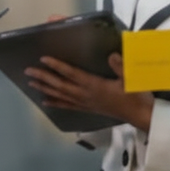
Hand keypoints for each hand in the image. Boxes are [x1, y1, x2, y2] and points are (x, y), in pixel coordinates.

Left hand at [25, 53, 153, 132]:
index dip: (57, 66)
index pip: (72, 74)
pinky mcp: (88, 109)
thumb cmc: (136, 95)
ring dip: (45, 89)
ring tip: (31, 83)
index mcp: (95, 86)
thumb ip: (121, 67)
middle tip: (28, 71)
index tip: (44, 59)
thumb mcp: (131, 79)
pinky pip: (67, 106)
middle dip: (44, 77)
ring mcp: (85, 103)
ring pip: (61, 95)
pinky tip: (45, 101)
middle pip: (60, 85)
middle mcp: (86, 95)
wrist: (141, 116)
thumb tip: (112, 54)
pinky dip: (55, 102)